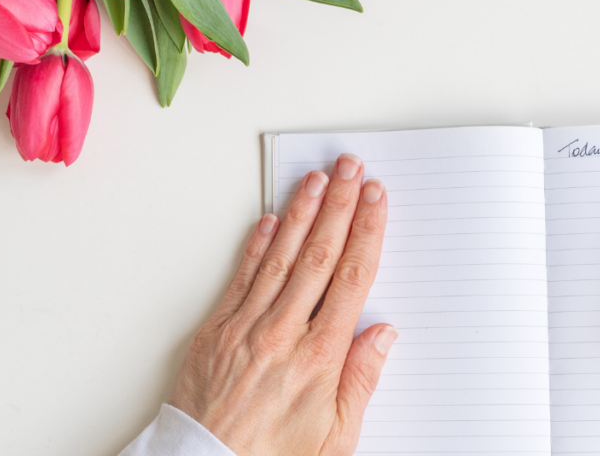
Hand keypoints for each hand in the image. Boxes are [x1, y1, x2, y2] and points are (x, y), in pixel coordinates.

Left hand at [169, 154, 396, 455]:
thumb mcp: (337, 435)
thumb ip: (362, 379)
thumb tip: (383, 334)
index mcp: (321, 357)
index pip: (352, 278)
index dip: (367, 232)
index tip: (376, 201)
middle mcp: (284, 333)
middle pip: (319, 256)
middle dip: (340, 206)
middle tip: (350, 170)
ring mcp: (246, 327)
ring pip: (280, 258)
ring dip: (302, 214)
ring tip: (317, 181)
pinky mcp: (215, 331)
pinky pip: (240, 277)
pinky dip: (256, 246)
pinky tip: (270, 220)